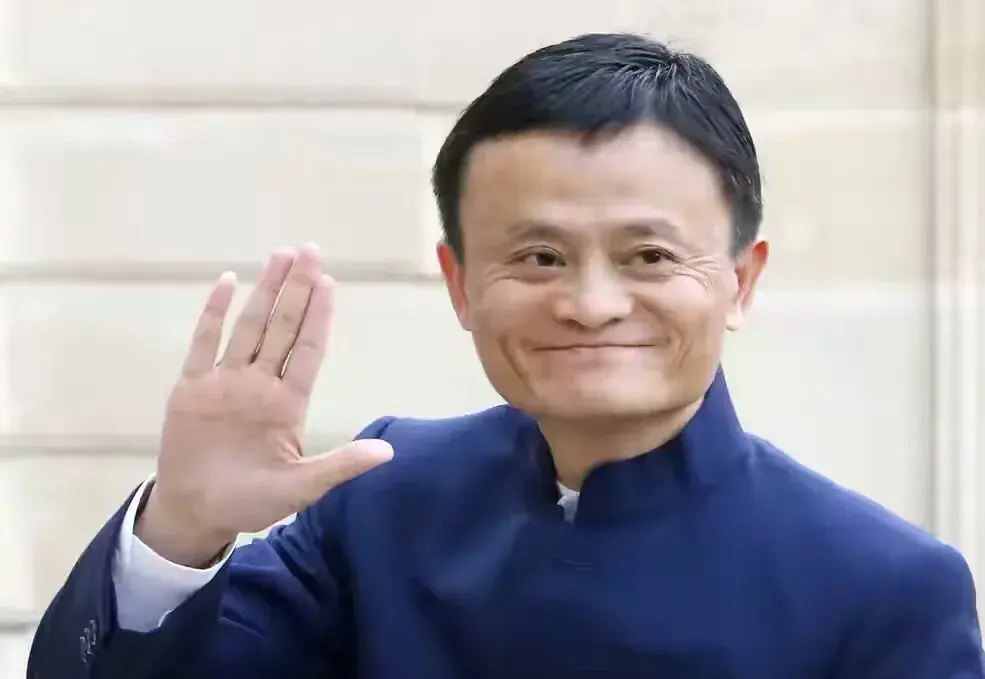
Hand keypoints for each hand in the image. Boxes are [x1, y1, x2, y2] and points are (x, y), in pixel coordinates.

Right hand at [136, 244, 392, 565]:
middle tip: (309, 251)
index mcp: (288, 404)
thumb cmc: (251, 502)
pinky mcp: (192, 389)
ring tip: (280, 256)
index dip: (318, 316)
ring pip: (249, 328)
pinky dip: (214, 314)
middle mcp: (260, 385)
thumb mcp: (302, 487)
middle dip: (296, 290)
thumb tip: (389, 452)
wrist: (197, 514)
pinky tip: (227, 283)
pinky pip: (203, 344)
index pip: (307, 350)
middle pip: (281, 328)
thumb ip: (341, 465)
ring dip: (264, 292)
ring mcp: (226, 383)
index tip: (329, 283)